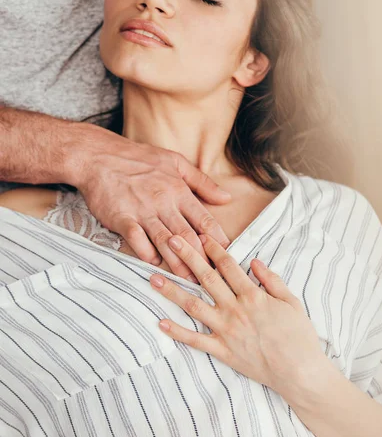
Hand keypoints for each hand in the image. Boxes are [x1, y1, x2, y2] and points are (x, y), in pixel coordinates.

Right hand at [68, 125, 230, 280]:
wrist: (98, 155)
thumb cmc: (138, 158)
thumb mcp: (175, 162)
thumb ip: (202, 181)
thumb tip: (226, 198)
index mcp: (179, 190)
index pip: (205, 220)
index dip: (217, 241)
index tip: (224, 256)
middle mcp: (164, 202)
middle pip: (188, 236)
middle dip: (201, 259)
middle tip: (209, 277)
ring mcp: (142, 211)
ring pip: (165, 242)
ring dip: (178, 263)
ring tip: (188, 280)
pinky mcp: (122, 217)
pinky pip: (137, 240)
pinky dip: (146, 253)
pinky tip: (153, 264)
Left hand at [149, 234, 326, 396]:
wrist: (299, 372)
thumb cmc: (299, 337)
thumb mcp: (291, 302)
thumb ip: (272, 280)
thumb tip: (254, 261)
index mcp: (253, 295)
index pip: (228, 266)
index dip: (213, 249)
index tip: (201, 236)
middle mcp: (235, 309)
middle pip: (206, 278)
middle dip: (188, 257)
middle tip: (171, 239)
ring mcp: (226, 330)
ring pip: (193, 306)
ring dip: (172, 291)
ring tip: (153, 278)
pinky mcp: (222, 351)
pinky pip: (195, 341)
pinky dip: (177, 332)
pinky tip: (160, 322)